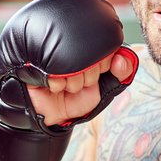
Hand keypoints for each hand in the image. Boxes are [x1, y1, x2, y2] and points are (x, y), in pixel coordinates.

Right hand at [0, 0, 138, 160]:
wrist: (47, 115)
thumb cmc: (73, 99)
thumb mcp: (103, 88)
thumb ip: (120, 74)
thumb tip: (123, 58)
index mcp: (87, 46)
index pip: (106, 47)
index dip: (105, 64)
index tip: (96, 74)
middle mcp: (70, 44)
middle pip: (93, 55)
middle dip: (89, 77)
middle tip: (77, 82)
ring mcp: (51, 50)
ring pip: (76, 65)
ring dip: (73, 83)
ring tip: (63, 85)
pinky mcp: (36, 60)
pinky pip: (58, 73)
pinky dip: (58, 85)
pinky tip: (52, 86)